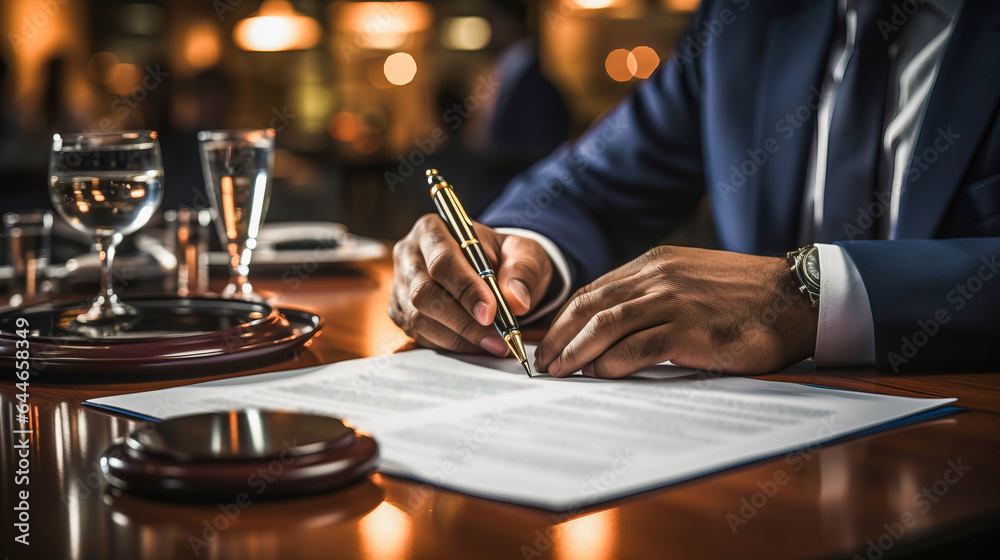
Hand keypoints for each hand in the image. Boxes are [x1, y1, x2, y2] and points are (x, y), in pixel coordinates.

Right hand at [390, 214, 553, 355]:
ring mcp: (401, 285)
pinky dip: (451, 344)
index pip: (442, 261)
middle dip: (463, 321)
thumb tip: (516, 301)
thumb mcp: (523, 253)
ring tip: (493, 344)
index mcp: (432, 230)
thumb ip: (522, 271)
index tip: (491, 312)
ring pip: (419, 319)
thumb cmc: (504, 257)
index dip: (465, 289)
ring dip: (459, 338)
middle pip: (424, 293)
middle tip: (497, 337)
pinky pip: (420, 335)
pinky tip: (476, 344)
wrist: (493, 269)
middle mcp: (409, 255)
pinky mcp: (400, 311)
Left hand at [535, 246, 817, 377]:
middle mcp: (659, 277)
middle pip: (592, 306)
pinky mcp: (690, 329)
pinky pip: (639, 346)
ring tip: (560, 372)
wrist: (797, 298)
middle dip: (561, 336)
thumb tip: (615, 326)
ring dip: (577, 350)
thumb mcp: (692, 281)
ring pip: (607, 324)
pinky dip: (612, 361)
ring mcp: (674, 301)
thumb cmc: (745, 298)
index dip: (567, 318)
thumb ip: (655, 295)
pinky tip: (599, 374)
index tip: (551, 341)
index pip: (596, 291)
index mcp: (656, 264)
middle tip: (544, 362)